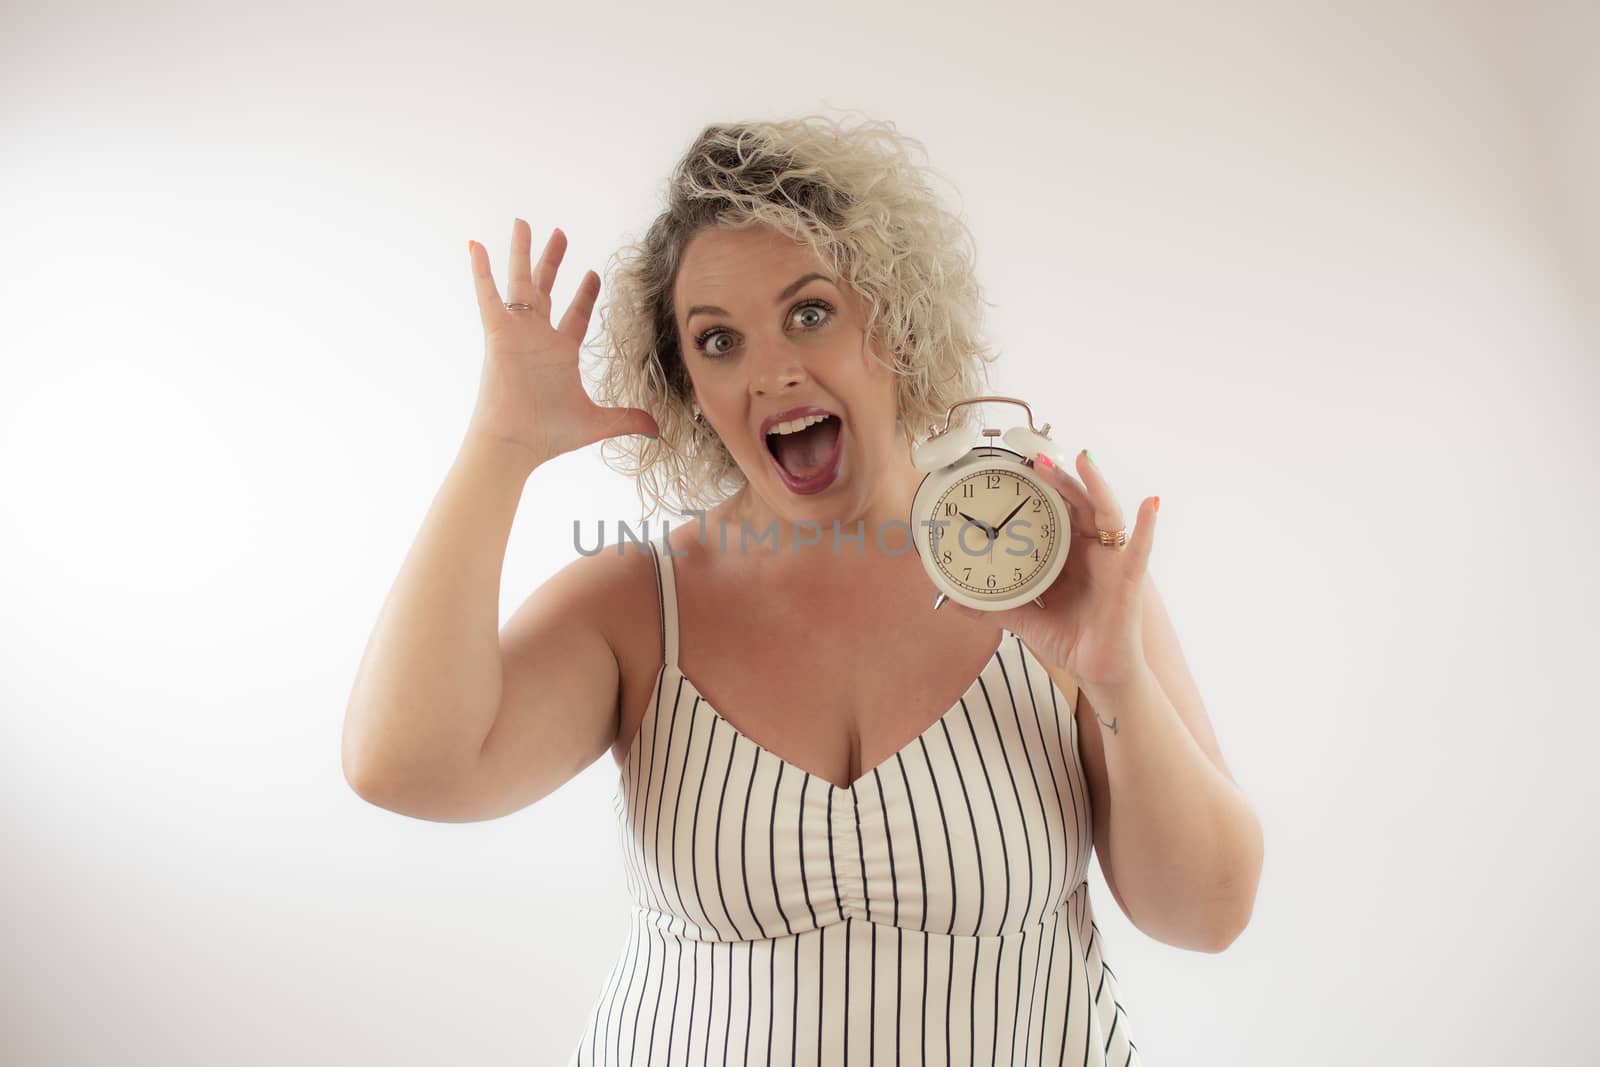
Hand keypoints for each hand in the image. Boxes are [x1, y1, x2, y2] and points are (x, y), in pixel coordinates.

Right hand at [465, 220, 658, 464]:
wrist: (515, 444)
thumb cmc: (548, 435)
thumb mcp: (596, 422)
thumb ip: (627, 419)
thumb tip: (657, 430)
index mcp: (560, 353)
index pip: (575, 315)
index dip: (585, 294)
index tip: (593, 273)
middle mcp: (538, 338)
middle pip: (546, 289)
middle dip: (553, 261)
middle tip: (560, 233)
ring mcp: (517, 333)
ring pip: (520, 283)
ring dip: (522, 253)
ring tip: (524, 223)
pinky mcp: (498, 334)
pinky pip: (488, 296)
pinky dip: (482, 271)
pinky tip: (477, 246)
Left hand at [946, 451, 1157, 689]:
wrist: (1099, 673)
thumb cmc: (1072, 641)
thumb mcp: (1026, 619)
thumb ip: (993, 608)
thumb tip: (950, 601)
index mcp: (1067, 555)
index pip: (1054, 513)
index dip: (1040, 490)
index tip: (1017, 467)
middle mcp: (1090, 551)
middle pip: (1077, 504)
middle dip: (1060, 479)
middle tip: (1037, 458)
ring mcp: (1111, 561)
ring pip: (1106, 513)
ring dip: (1096, 485)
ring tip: (1083, 460)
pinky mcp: (1129, 580)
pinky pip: (1139, 550)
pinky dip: (1145, 527)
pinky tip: (1148, 506)